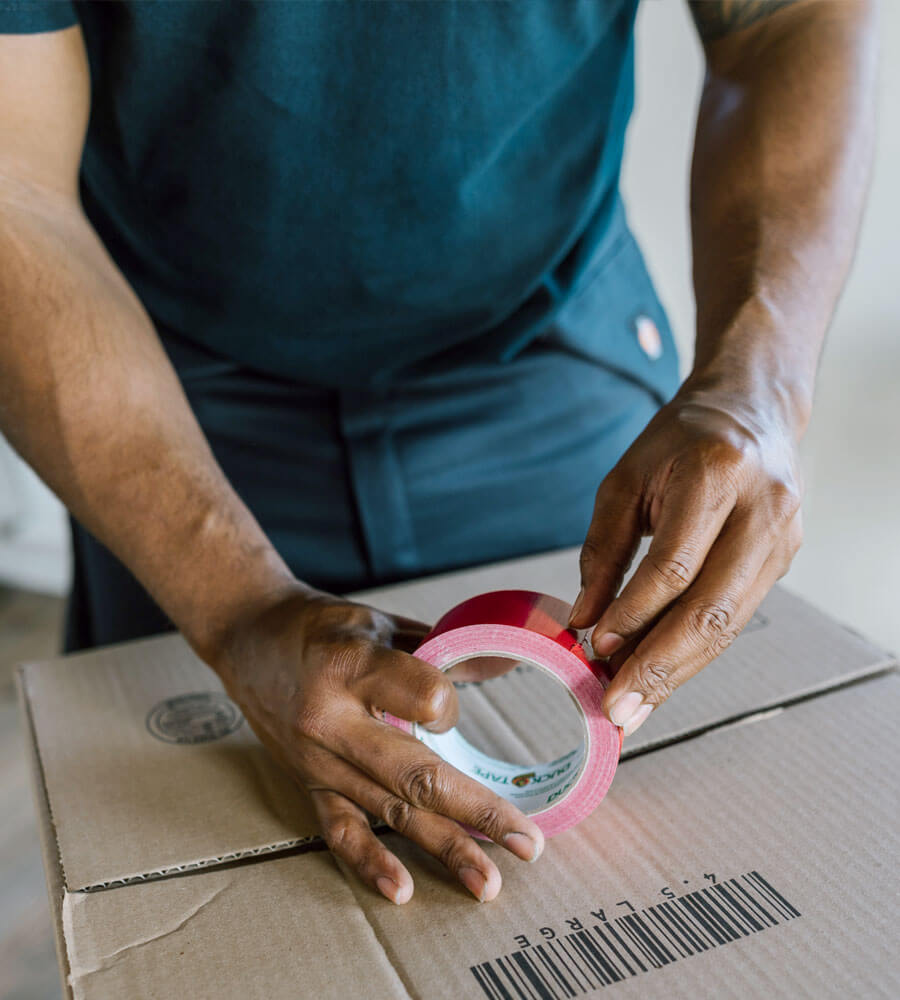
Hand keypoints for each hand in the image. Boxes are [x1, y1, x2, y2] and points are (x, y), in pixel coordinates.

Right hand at [212, 589, 543, 903]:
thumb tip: (495, 667)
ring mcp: (318, 761)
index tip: (451, 704)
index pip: (425, 700)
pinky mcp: (308, 784)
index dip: (452, 706)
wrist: (247, 637)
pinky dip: (371, 864)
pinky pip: (340, 831)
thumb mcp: (378, 621)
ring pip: (390, 811)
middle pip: (417, 775)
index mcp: (352, 666)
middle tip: (527, 843)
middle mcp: (332, 720)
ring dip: (444, 848)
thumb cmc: (318, 626)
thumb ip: (434, 649)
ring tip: (487, 882)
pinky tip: (402, 890)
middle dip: (478, 813)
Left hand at [569, 378, 803, 735]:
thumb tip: (584, 620)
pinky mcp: (782, 562)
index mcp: (717, 474)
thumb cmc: (680, 442)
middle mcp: (762, 510)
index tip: (597, 647)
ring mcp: (781, 540)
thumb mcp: (625, 481)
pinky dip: (693, 652)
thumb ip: (603, 551)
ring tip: (633, 707)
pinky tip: (659, 675)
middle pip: (711, 608)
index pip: (675, 564)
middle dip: (659, 667)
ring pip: (727, 625)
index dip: (634, 612)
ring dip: (676, 672)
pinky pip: (733, 618)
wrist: (751, 412)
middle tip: (618, 710)